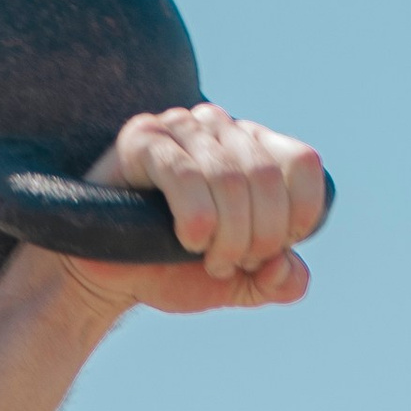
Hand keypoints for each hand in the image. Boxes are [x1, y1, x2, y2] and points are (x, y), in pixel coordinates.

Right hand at [63, 104, 327, 314]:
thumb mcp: (235, 283)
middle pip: (267, 177)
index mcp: (253, 150)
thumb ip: (275, 281)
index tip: (267, 254)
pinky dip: (195, 219)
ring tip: (205, 258)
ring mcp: (181, 127)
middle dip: (257, 238)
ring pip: (229, 178)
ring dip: (226, 236)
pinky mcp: (142, 139)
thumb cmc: (171, 268)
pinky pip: (185, 174)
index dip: (297, 217)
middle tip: (228, 264)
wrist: (108, 278)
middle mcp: (221, 127)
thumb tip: (293, 274)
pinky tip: (185, 240)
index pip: (303, 164)